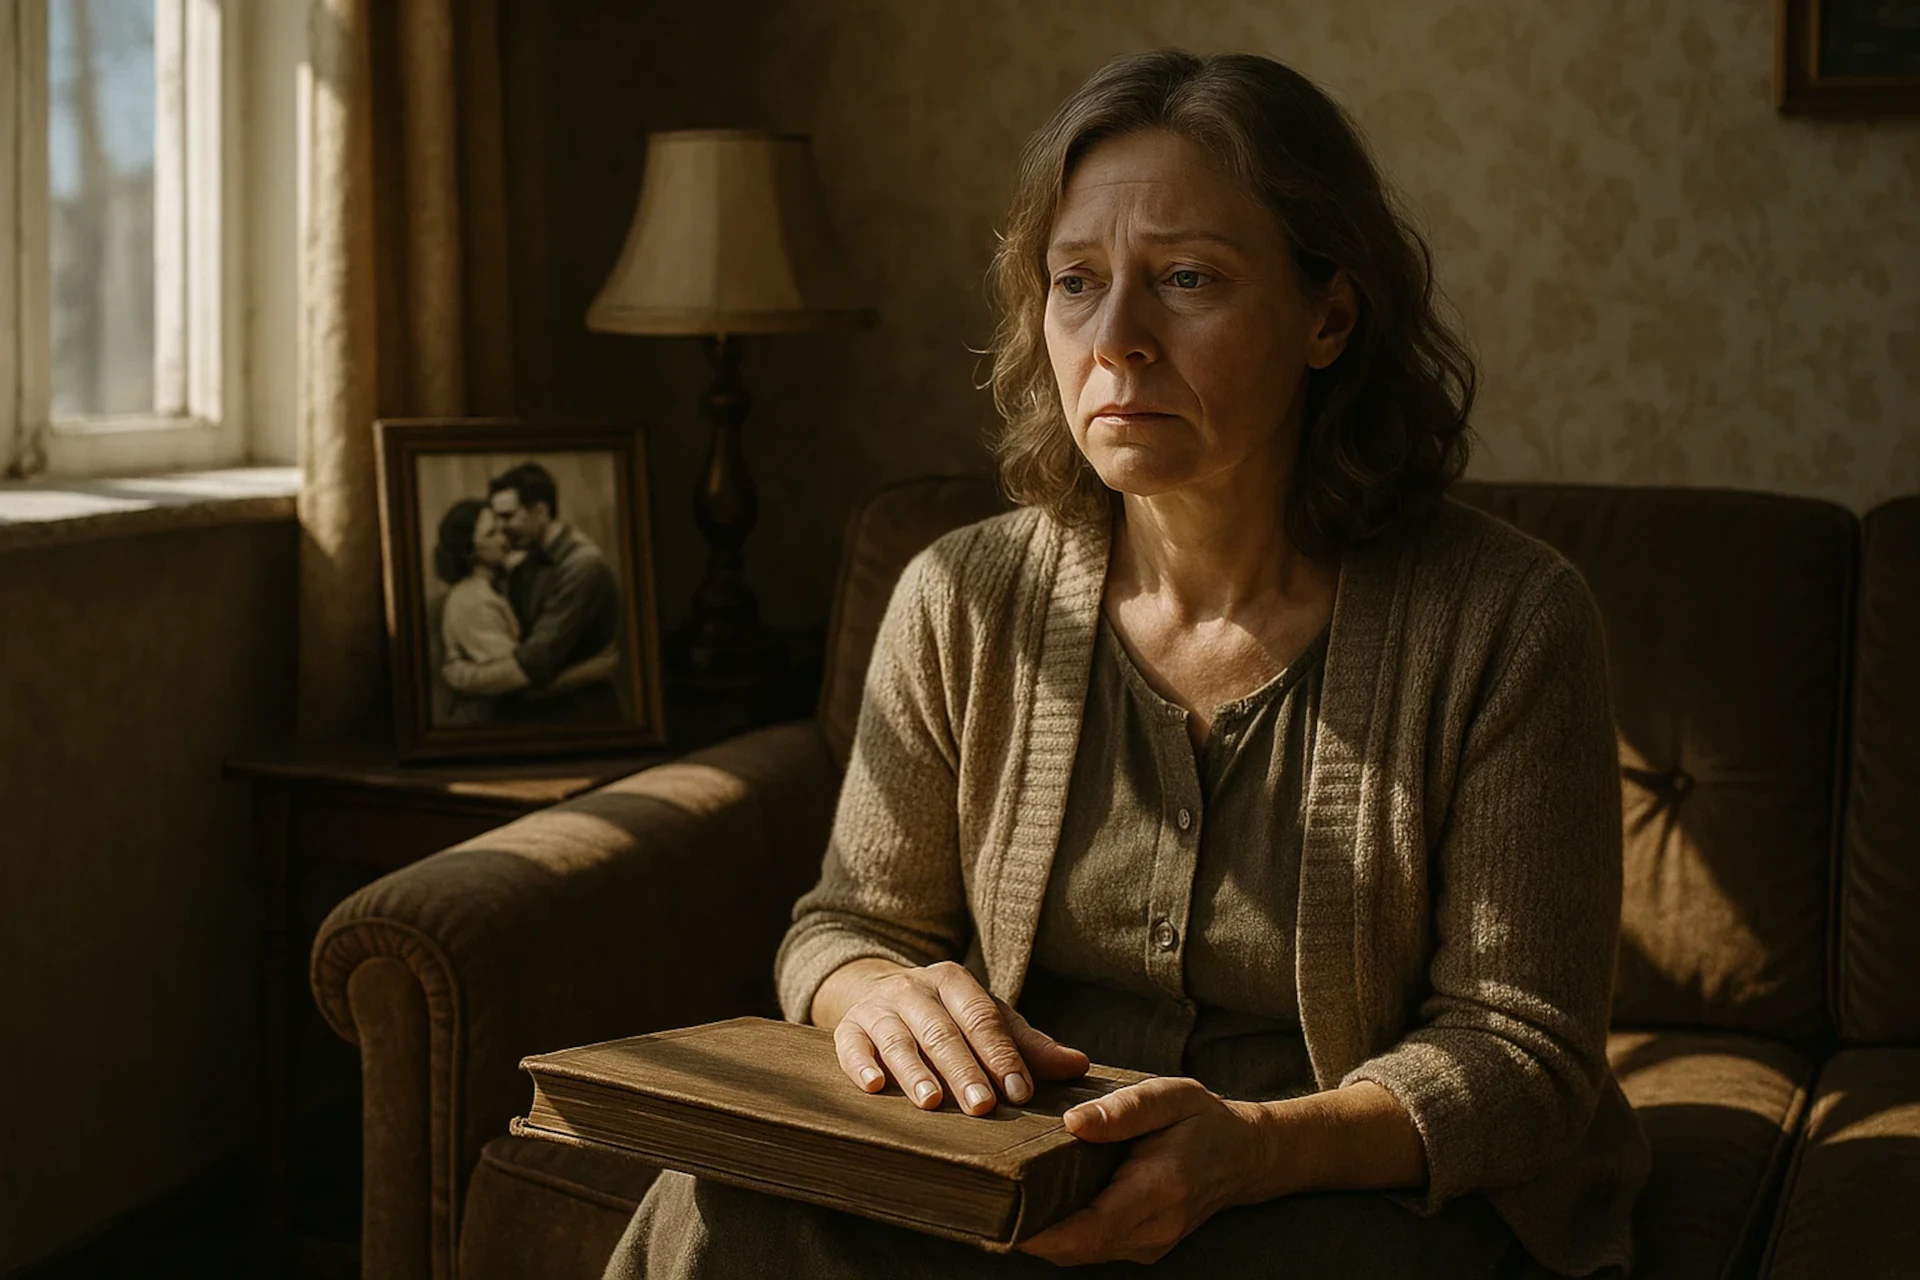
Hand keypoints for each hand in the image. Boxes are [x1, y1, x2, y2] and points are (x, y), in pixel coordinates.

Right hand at [824, 960, 1090, 1116]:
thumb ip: (1028, 1045)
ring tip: (932, 1102)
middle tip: (982, 1107)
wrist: (876, 992)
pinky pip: (850, 1047)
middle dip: (964, 1070)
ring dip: (916, 1071)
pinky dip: (860, 1066)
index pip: (983, 1018)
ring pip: (899, 1040)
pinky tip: (874, 1087)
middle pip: (943, 1032)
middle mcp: (915, 989)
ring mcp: (879, 1008)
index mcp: (954, 982)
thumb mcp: (985, 1020)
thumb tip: (1078, 1066)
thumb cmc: (945, 1016)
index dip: (1002, 1055)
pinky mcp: (848, 1028)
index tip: (1020, 1092)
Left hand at [1018, 1076, 1300, 1266]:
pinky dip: (1063, 1233)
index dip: (1037, 1233)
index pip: (1087, 1230)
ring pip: (1080, 1253)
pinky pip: (1092, 1247)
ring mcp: (1148, 1244)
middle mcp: (1151, 1229)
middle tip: (983, 1202)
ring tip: (1002, 1200)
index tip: (996, 1217)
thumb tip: (1073, 1123)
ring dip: (1042, 1235)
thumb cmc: (1203, 1119)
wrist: (1246, 1155)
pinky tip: (1039, 1204)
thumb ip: (1122, 1110)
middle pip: (1074, 1249)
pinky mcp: (1142, 1245)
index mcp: (1157, 1191)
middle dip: (1026, 1233)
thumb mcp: (1169, 1096)